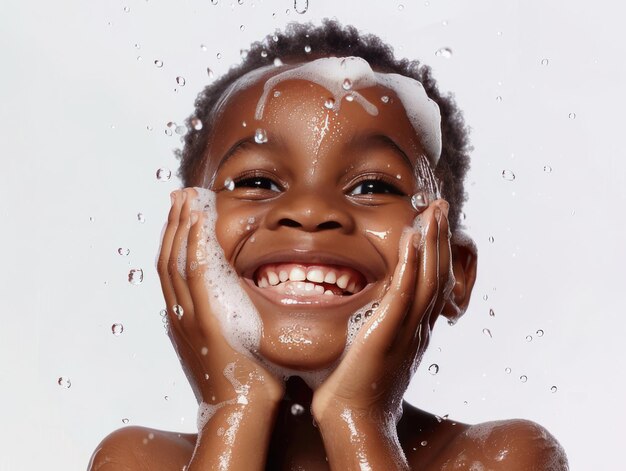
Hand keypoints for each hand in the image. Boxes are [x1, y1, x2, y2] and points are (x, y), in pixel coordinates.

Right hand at [156, 188, 284, 411]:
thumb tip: (240, 294)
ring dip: (182, 228)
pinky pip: (195, 277)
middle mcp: (179, 316)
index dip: (174, 237)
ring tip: (188, 199)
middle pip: (167, 259)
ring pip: (176, 263)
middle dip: (173, 224)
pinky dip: (195, 248)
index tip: (181, 212)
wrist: (242, 410)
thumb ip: (228, 316)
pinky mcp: (206, 322)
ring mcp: (189, 319)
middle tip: (179, 195)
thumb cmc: (244, 379)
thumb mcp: (230, 341)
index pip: (172, 269)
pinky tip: (200, 225)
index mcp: (183, 319)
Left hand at [311, 200, 453, 421]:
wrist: (354, 417)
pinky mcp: (387, 332)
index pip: (433, 282)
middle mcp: (418, 325)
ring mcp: (406, 328)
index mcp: (415, 327)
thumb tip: (364, 308)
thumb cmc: (356, 385)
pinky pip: (404, 291)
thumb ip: (376, 323)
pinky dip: (411, 262)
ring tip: (434, 210)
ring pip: (429, 277)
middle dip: (441, 237)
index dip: (436, 251)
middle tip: (441, 205)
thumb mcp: (373, 346)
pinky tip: (411, 237)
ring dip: (433, 241)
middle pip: (439, 273)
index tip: (433, 224)